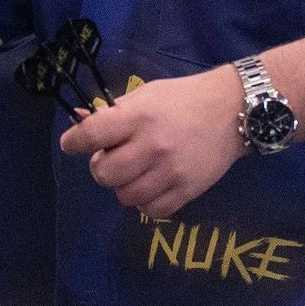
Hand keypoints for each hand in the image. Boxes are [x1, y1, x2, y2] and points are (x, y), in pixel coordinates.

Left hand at [59, 66, 245, 218]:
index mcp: (138, 117)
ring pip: (125, 196)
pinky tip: (151, 186)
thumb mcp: (145, 95)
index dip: (74, 142)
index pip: (91, 135)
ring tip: (135, 171)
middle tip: (113, 157)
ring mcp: (171, 172)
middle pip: (104, 173)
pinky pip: (152, 210)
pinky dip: (145, 202)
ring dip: (123, 185)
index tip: (72, 144)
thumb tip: (77, 121)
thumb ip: (111, 112)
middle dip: (101, 166)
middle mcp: (152, 146)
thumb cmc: (182, 99)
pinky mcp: (188, 190)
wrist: (233, 111)